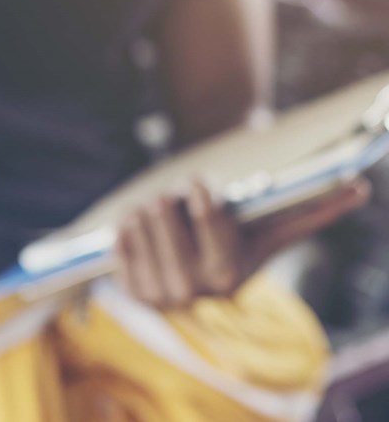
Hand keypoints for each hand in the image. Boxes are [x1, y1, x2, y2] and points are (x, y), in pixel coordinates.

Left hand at [115, 178, 369, 308]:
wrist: (204, 278)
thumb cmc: (243, 240)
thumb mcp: (272, 228)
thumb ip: (312, 209)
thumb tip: (360, 188)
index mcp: (228, 276)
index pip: (209, 230)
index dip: (201, 202)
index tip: (199, 183)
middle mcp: (191, 293)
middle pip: (164, 220)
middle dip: (171, 199)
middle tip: (176, 190)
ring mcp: (157, 295)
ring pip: (140, 223)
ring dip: (148, 208)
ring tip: (161, 209)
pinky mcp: (131, 289)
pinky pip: (118, 239)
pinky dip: (127, 225)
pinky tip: (142, 225)